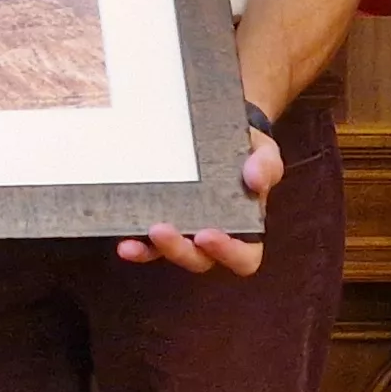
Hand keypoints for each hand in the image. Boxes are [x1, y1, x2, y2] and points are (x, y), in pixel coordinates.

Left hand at [117, 126, 279, 275]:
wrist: (221, 131)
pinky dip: (137, 245)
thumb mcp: (264, 153)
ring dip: (152, 250)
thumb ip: (266, 166)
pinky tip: (124, 238)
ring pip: (170, 254)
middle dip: (179, 250)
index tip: (207, 235)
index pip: (243, 257)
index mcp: (246, 229)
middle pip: (199, 260)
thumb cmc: (248, 151)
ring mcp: (186, 234)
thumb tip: (255, 179)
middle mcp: (214, 239)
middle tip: (161, 230)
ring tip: (135, 239)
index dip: (227, 253)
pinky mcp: (162, 224)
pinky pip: (149, 243)